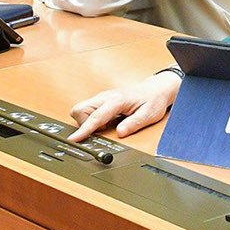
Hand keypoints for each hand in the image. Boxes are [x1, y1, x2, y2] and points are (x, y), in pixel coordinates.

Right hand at [69, 69, 183, 140]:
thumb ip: (134, 124)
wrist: (154, 90)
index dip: (84, 129)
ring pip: (81, 110)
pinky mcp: (100, 101)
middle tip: (101, 131)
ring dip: (87, 122)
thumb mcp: (149, 115)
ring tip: (106, 126)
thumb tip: (120, 133)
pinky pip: (87, 110)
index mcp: (116, 100)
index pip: (96, 117)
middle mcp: (105, 97)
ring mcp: (101, 98)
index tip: (75, 139)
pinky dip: (91, 120)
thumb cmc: (152, 101)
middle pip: (80, 110)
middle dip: (83, 124)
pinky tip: (106, 122)